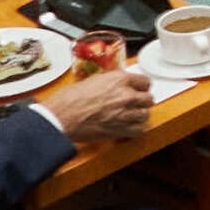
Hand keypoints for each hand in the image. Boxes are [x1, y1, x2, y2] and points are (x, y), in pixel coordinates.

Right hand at [39, 61, 162, 149]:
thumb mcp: (92, 81)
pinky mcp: (120, 130)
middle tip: (135, 104)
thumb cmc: (69, 100)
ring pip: (145, 114)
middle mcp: (126, 95)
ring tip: (131, 116)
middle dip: (142, 101)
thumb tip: (116, 85)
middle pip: (148, 98)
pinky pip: (139, 130)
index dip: (141, 86)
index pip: (145, 81)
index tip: (139, 90)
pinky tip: (128, 127)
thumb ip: (110, 82)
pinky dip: (135, 129)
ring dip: (139, 115)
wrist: (60, 118)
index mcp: (118, 80)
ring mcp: (125, 113)